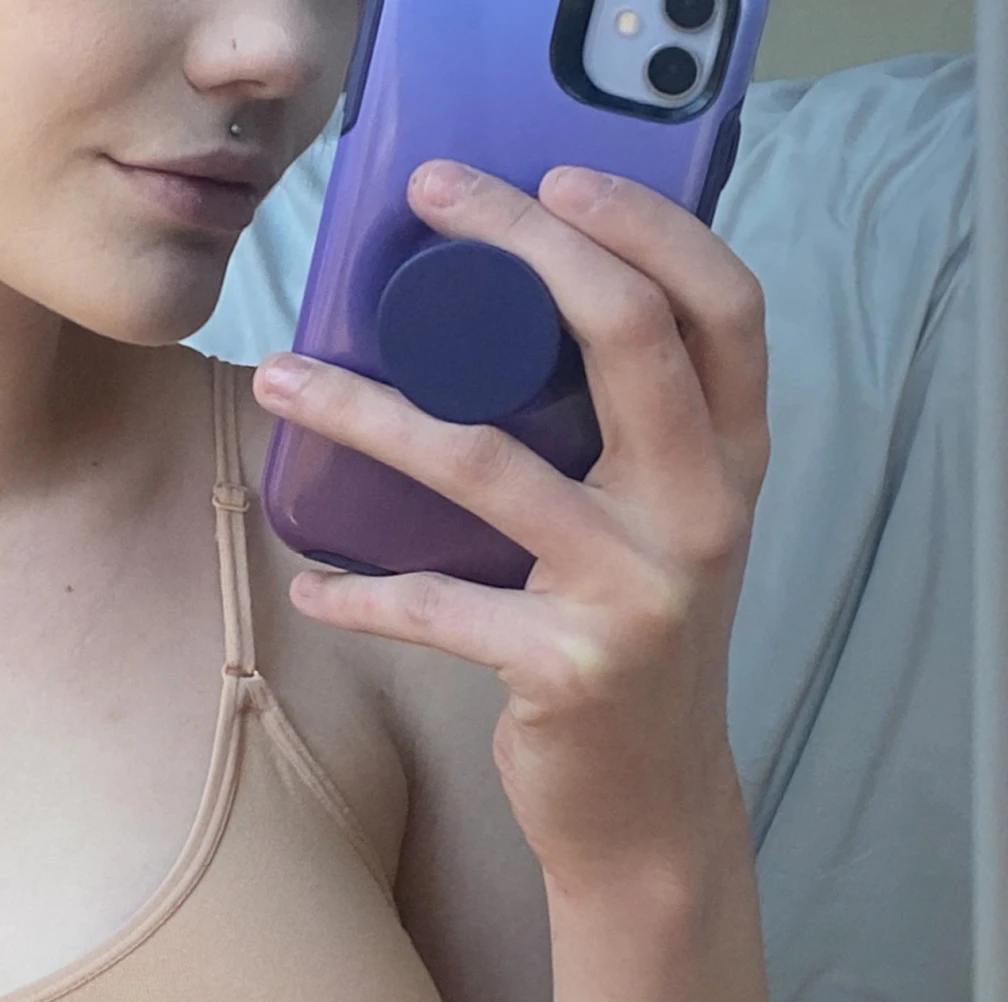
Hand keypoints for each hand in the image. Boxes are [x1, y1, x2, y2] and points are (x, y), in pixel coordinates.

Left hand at [252, 157, 770, 891]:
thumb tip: (499, 335)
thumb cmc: (628, 652)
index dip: (647, 224)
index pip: (722, 304)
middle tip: (426, 204)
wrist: (648, 813)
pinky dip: (360, 594)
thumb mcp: (658, 537)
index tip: (552, 178)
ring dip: (365, 414)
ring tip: (282, 381)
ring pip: (484, 463)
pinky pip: (435, 605)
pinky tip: (311, 586)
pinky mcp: (567, 666)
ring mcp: (638, 590)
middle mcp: (701, 513)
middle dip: (518, 248)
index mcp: (729, 465)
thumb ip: (627, 447)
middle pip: (621, 335)